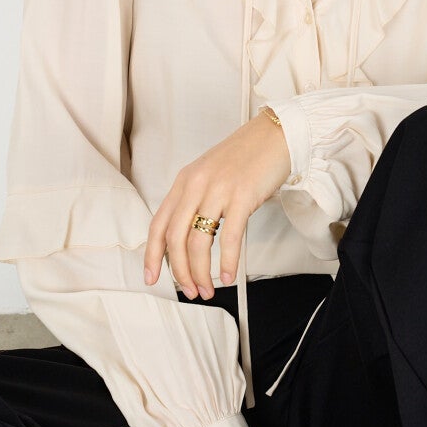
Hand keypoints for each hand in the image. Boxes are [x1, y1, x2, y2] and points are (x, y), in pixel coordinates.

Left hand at [142, 112, 291, 296]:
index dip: (152, 255)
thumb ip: (195, 201)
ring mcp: (218, 190)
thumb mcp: (209, 175)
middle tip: (190, 291)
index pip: (158, 224)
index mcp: (184, 182)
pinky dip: (226, 262)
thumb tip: (188, 241)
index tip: (151, 277)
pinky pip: (229, 237)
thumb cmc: (246, 158)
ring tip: (208, 290)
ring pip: (198, 242)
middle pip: (175, 238)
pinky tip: (228, 276)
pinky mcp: (242, 196)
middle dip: (180, 271)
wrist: (276, 135)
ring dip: (201, 272)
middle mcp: (195, 185)